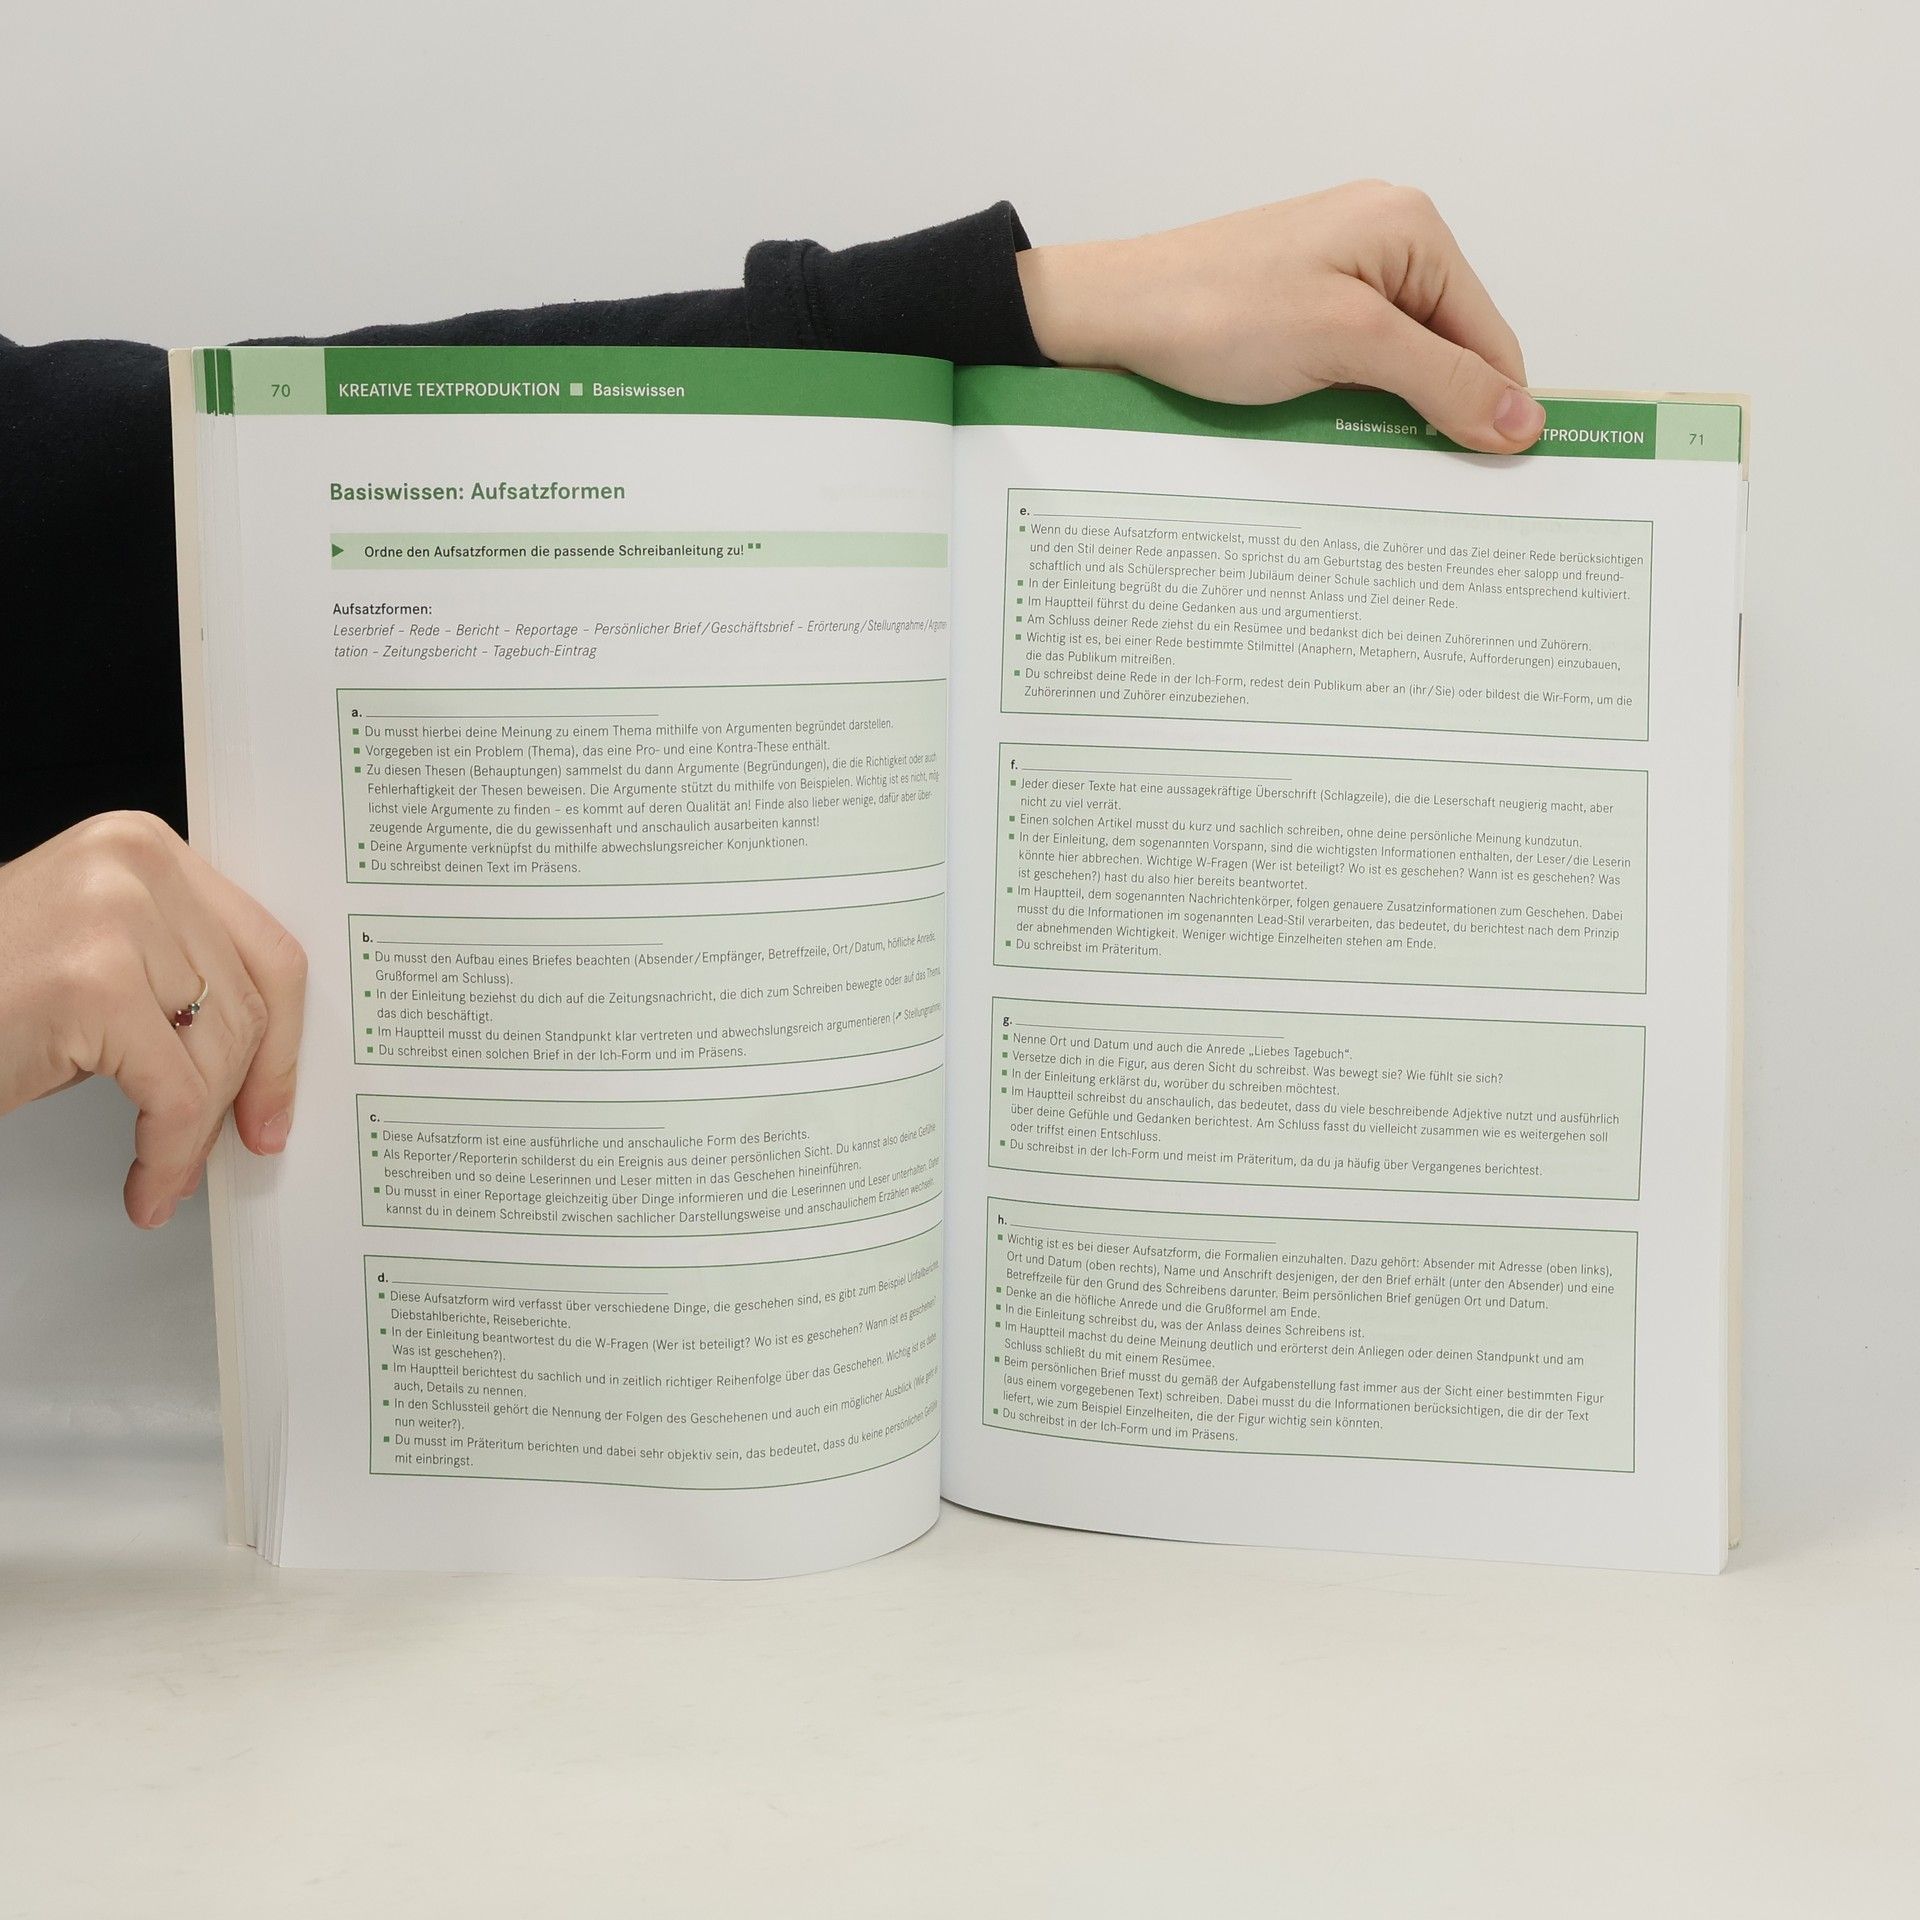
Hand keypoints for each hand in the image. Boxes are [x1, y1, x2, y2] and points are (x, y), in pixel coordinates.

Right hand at [0, 812, 306, 1227]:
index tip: (276, 1099)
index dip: (284, 1039)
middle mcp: (135, 865)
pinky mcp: (90, 981)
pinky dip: (167, 1152)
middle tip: (230, 1145)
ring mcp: (113, 915)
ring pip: (214, 1053)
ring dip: (195, 1133)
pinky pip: (173, 1092)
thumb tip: (259, 1060)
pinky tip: (147, 1182)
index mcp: (143, 848)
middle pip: (248, 1003)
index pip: (265, 948)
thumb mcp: (98, 963)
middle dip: (242, 1092)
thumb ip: (174, 978)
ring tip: (165, 1171)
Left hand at [1016, 180, 1544, 453]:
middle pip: (1449, 355)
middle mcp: (1385, 243)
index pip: (1489, 338)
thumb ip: (1442, 381)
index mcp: (1412, 229)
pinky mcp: (1303, 311)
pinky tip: (1333, 441)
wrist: (1110, 317)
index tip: (1491, 486)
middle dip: (1439, 418)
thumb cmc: (1215, 312)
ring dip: (1391, 420)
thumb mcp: (1348, 345)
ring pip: (1401, 371)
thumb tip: (1523, 422)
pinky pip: (1356, 371)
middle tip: (1425, 490)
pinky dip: (1353, 410)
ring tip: (1369, 465)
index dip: (1492, 413)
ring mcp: (1340, 278)